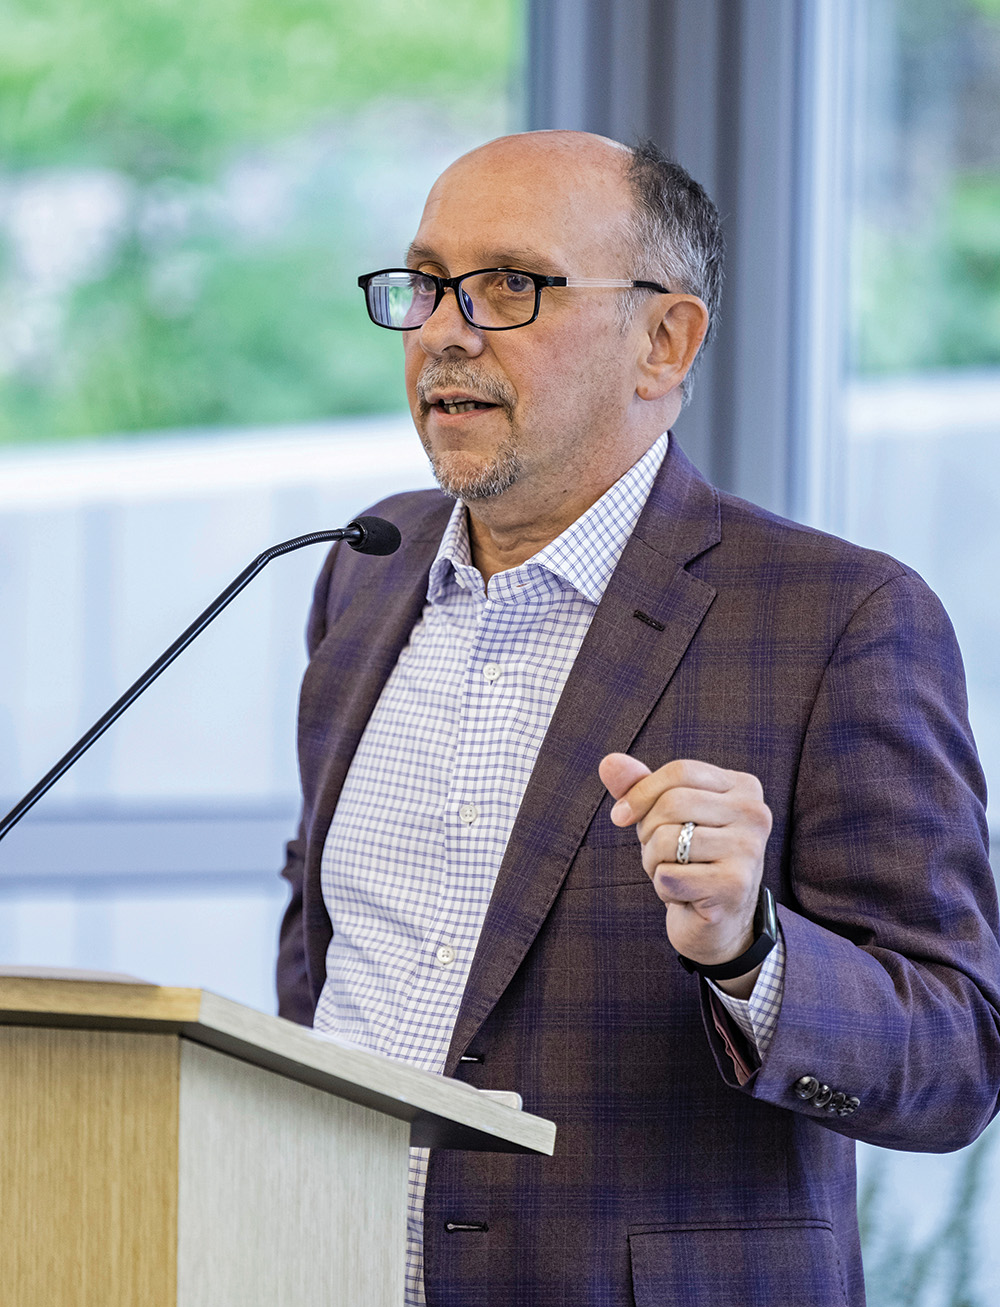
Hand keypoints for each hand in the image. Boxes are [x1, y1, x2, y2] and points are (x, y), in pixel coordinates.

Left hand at [599, 753, 772, 995]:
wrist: (716, 923)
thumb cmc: (688, 860)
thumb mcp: (663, 816)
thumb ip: (638, 786)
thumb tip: (608, 762)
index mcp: (744, 787)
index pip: (680, 772)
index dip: (641, 792)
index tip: (620, 815)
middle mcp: (755, 814)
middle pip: (673, 804)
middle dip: (648, 832)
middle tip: (659, 854)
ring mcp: (749, 850)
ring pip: (666, 840)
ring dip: (653, 863)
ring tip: (673, 874)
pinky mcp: (735, 886)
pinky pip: (668, 876)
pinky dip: (663, 888)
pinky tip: (684, 896)